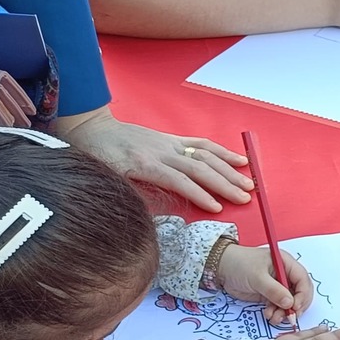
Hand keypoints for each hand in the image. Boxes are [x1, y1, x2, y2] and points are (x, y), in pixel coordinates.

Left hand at [55, 109, 253, 211]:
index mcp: (145, 164)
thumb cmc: (97, 157)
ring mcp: (169, 143)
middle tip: (244, 198)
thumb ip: (133, 192)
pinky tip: (239, 160)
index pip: (180, 181)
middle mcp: (162, 152)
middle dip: (224, 184)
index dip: (200, 194)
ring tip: (248, 183)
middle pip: (200, 168)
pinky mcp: (172, 139)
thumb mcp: (108, 179)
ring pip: (206, 156)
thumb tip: (157, 210)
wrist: (91, 128)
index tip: (218, 208)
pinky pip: (201, 144)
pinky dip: (222, 152)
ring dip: (229, 170)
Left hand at [215, 243, 315, 323]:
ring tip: (274, 318)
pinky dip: (276, 313)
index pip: (303, 280)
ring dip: (285, 312)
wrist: (220, 269)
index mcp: (286, 264)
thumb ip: (274, 290)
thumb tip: (290, 303)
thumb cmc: (240, 265)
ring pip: (290, 302)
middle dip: (296, 306)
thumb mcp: (257, 277)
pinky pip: (278, 306)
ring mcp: (278, 286)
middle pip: (300, 292)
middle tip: (290, 317)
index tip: (295, 307)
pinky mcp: (269, 295)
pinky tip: (268, 315)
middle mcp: (285, 274)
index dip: (302, 294)